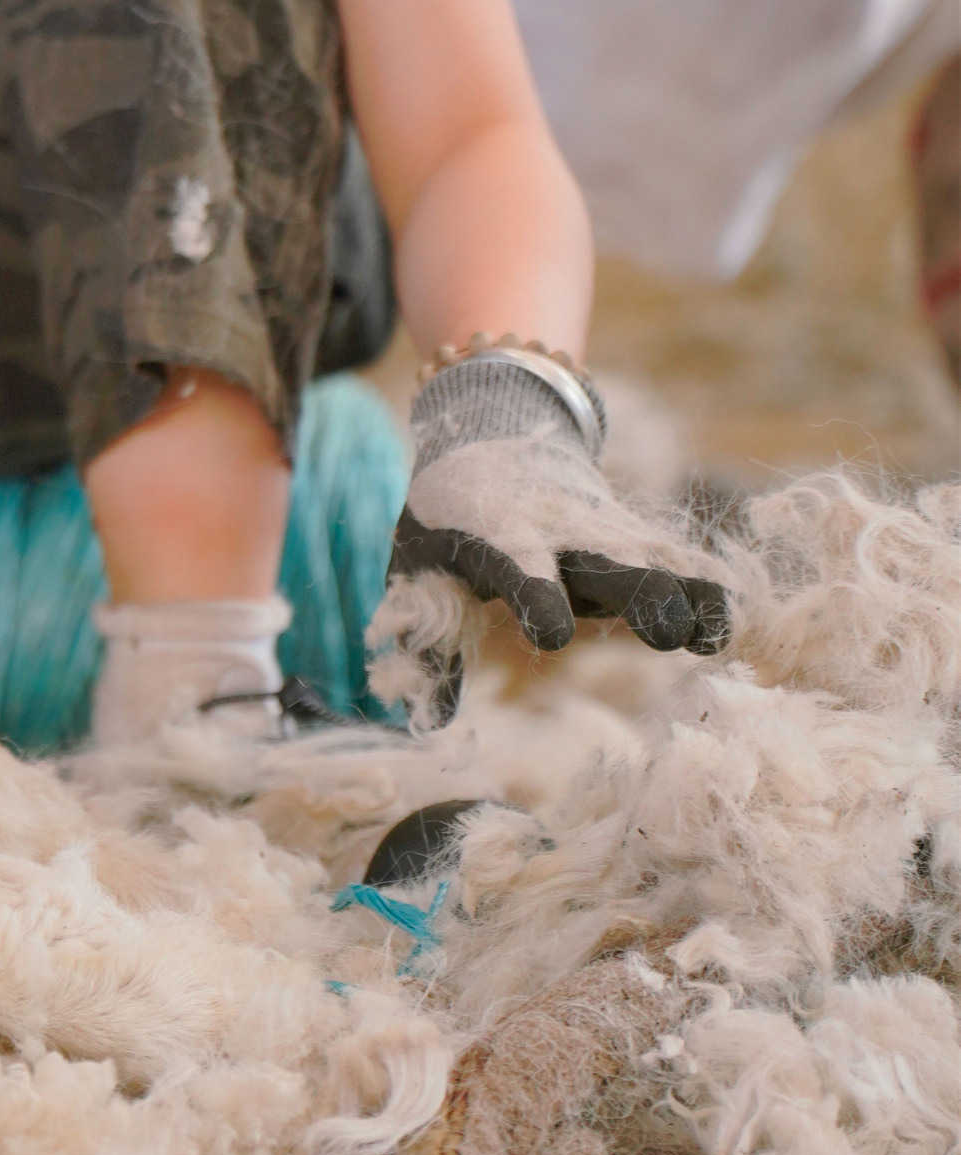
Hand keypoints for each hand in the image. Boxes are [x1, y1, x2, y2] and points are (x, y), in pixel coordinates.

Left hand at [374, 353, 731, 726]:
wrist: (494, 434)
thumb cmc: (448, 516)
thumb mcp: (415, 561)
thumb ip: (424, 635)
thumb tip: (428, 720)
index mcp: (501, 533)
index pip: (521, 563)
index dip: (538, 594)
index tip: (553, 633)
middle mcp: (564, 531)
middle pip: (610, 561)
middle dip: (641, 594)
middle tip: (667, 632)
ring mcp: (609, 530)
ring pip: (660, 559)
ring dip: (689, 595)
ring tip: (715, 637)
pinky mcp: (640, 536)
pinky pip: (686, 559)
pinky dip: (714, 588)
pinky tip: (739, 628)